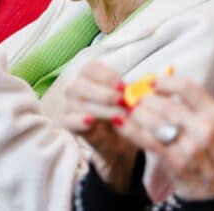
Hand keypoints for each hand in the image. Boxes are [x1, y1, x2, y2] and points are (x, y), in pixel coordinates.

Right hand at [62, 61, 138, 192]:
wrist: (121, 145)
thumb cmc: (124, 116)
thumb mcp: (131, 102)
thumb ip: (133, 92)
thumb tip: (144, 84)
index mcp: (89, 78)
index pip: (90, 68)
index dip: (106, 75)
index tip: (123, 86)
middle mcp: (76, 89)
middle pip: (81, 84)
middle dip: (104, 93)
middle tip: (123, 103)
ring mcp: (70, 107)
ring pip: (76, 102)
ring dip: (99, 108)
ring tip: (117, 116)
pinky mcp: (68, 125)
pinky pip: (69, 120)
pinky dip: (79, 120)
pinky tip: (91, 121)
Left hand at [117, 76, 213, 199]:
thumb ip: (190, 105)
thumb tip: (155, 85)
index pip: (186, 87)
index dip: (164, 82)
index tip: (150, 83)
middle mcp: (204, 129)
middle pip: (165, 104)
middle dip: (144, 99)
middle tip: (132, 97)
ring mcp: (190, 147)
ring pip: (153, 120)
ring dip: (135, 112)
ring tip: (126, 108)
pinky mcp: (174, 161)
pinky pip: (146, 140)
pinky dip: (129, 129)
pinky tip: (118, 121)